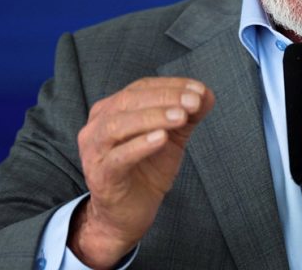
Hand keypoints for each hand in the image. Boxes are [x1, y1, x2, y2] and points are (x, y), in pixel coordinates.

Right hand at [69, 77, 214, 268]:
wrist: (127, 216)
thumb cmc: (146, 172)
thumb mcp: (171, 138)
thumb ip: (187, 116)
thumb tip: (206, 94)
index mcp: (112, 110)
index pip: (141, 87)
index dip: (171, 85)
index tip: (199, 89)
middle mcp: (98, 125)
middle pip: (129, 101)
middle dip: (165, 98)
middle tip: (193, 101)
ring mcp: (95, 150)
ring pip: (118, 125)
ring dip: (153, 117)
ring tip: (180, 117)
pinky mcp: (101, 175)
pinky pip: (118, 157)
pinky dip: (140, 145)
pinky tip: (161, 139)